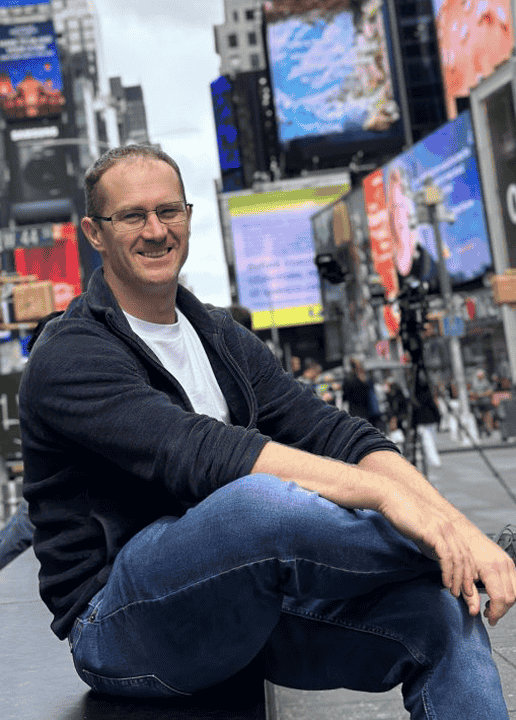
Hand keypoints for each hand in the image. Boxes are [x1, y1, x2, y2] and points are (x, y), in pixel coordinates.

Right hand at [376, 483, 478, 599]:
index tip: (466, 586)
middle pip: (466, 557)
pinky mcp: (433, 532)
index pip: (465, 552)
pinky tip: (445, 581)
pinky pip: (446, 556)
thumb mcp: (422, 532)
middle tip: (465, 594)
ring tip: (454, 592)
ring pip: (458, 559)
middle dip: (467, 578)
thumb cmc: (403, 514)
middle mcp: (450, 527)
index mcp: (449, 527)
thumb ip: (431, 545)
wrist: (392, 499)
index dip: (468, 570)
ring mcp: (443, 529)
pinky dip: (448, 571)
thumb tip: (438, 561)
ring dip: (458, 578)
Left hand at [466, 531, 515, 625]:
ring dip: (506, 603)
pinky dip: (509, 593)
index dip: (495, 612)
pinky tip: (496, 596)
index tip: (489, 618)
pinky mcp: (509, 562)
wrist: (464, 533)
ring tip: (491, 607)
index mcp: (491, 568)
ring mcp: (508, 563)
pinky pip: (515, 583)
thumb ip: (470, 595)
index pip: (500, 599)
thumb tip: (474, 612)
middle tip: (489, 615)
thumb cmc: (461, 551)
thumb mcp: (462, 575)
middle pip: (511, 597)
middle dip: (501, 610)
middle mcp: (503, 565)